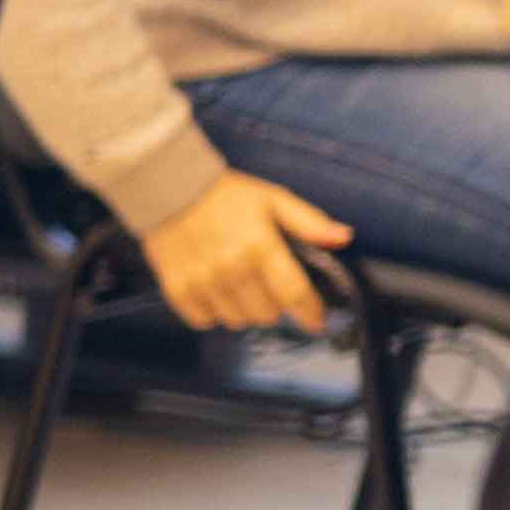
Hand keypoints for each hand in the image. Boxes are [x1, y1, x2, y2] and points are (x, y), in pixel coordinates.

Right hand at [138, 172, 356, 338]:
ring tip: (239, 286)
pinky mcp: (178, 289)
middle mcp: (231, 268)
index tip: (316, 319)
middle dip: (274, 305)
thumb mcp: (272, 199)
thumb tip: (343, 238)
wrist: (167, 188)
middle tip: (267, 287)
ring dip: (243, 309)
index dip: (310, 312)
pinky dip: (213, 311)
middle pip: (266, 315)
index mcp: (260, 245)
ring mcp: (202, 282)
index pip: (294, 294)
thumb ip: (309, 222)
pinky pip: (204, 320)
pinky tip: (214, 290)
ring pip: (237, 321)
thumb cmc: (224, 195)